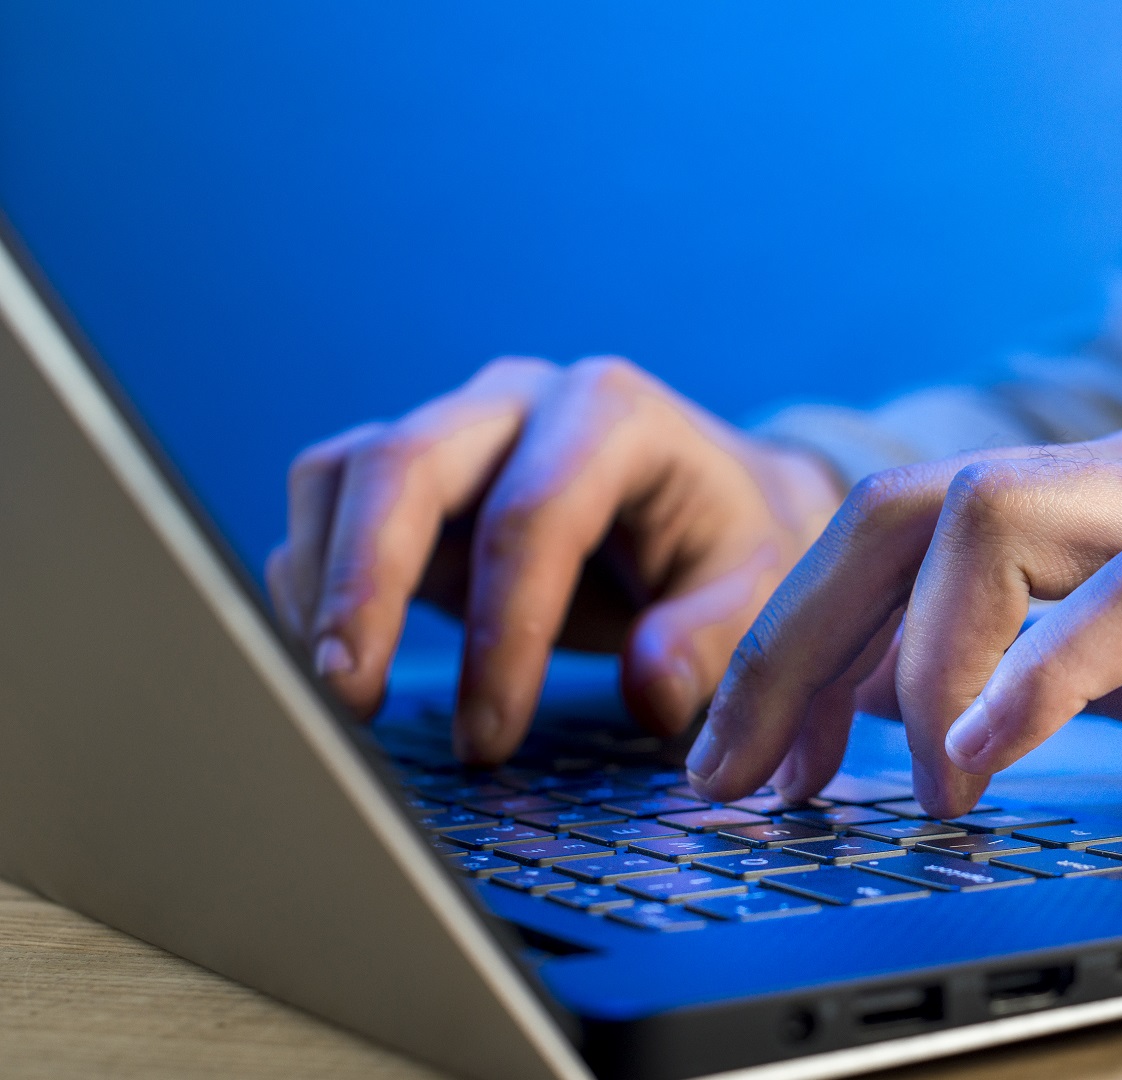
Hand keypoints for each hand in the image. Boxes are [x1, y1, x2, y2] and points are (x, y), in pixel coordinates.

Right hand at [266, 356, 841, 763]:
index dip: (499, 633)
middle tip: (349, 700)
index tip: (488, 737)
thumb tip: (650, 694)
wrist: (724, 499)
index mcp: (613, 414)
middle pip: (404, 464)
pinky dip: (312, 581)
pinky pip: (330, 504)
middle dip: (363, 587)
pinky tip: (336, 661)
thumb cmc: (736, 544)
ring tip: (336, 691)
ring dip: (321, 584)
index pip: (531, 516)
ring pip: (343, 473)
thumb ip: (713, 640)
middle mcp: (518, 400)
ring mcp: (456, 428)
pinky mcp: (414, 471)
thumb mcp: (761, 590)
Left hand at [689, 420, 1121, 815]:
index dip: (796, 632)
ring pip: (990, 515)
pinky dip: (1028, 685)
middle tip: (740, 778)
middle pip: (908, 502)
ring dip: (900, 658)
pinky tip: (979, 776)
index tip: (747, 758)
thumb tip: (946, 717)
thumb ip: (1082, 667)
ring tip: (879, 788)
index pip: (905, 522)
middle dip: (794, 639)